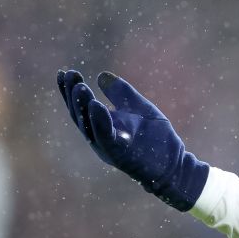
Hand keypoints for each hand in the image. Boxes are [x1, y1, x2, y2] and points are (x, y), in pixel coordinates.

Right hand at [56, 69, 208, 211]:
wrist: (174, 165)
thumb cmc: (156, 139)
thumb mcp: (139, 108)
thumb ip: (121, 93)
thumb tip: (101, 75)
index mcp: (102, 128)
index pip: (82, 108)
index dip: (70, 92)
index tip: (64, 72)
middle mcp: (100, 138)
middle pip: (79, 116)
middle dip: (72, 95)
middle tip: (68, 74)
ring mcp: (108, 148)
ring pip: (89, 127)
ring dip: (82, 106)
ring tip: (79, 86)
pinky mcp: (120, 154)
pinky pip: (106, 138)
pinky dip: (99, 122)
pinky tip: (96, 104)